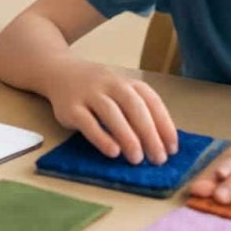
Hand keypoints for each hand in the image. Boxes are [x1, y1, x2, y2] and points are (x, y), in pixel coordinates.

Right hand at [44, 58, 177, 164]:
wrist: (58, 71)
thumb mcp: (119, 92)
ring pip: (111, 113)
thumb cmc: (97, 89)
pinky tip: (113, 152)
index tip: (172, 148)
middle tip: (158, 158)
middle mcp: (110, 84)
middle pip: (134, 107)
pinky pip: (87, 122)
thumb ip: (137, 110)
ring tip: (137, 159)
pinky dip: (101, 137)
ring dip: (127, 137)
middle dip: (149, 133)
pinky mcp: (70, 107)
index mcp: (127, 82)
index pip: (151, 101)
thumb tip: (160, 143)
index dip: (164, 124)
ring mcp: (89, 94)